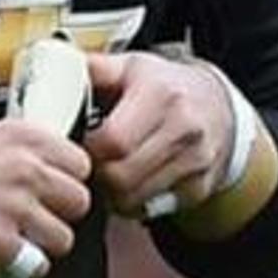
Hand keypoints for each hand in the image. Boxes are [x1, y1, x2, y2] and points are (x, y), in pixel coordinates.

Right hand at [0, 119, 92, 277]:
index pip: (79, 163)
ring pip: (63, 238)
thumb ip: (12, 146)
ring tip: (16, 242)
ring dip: (42, 245)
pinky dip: (22, 267)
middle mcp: (24, 169)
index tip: (53, 191)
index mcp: (21, 138)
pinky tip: (1, 259)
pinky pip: (36, 265)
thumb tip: (37, 159)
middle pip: (78, 202)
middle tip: (35, 221)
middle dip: (59, 215)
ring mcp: (14, 207)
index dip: (67, 181)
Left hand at [82, 51, 231, 217]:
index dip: (88, 149)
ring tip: (108, 170)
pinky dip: (132, 202)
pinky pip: (151, 210)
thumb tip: (59, 71)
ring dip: (111, 192)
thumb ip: (95, 69)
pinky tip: (130, 181)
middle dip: (96, 174)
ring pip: (133, 200)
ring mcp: (195, 163)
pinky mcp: (198, 188)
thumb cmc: (167, 87)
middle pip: (121, 177)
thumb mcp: (132, 67)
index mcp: (161, 95)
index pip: (113, 141)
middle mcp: (183, 130)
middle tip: (89, 162)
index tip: (78, 144)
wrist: (218, 107)